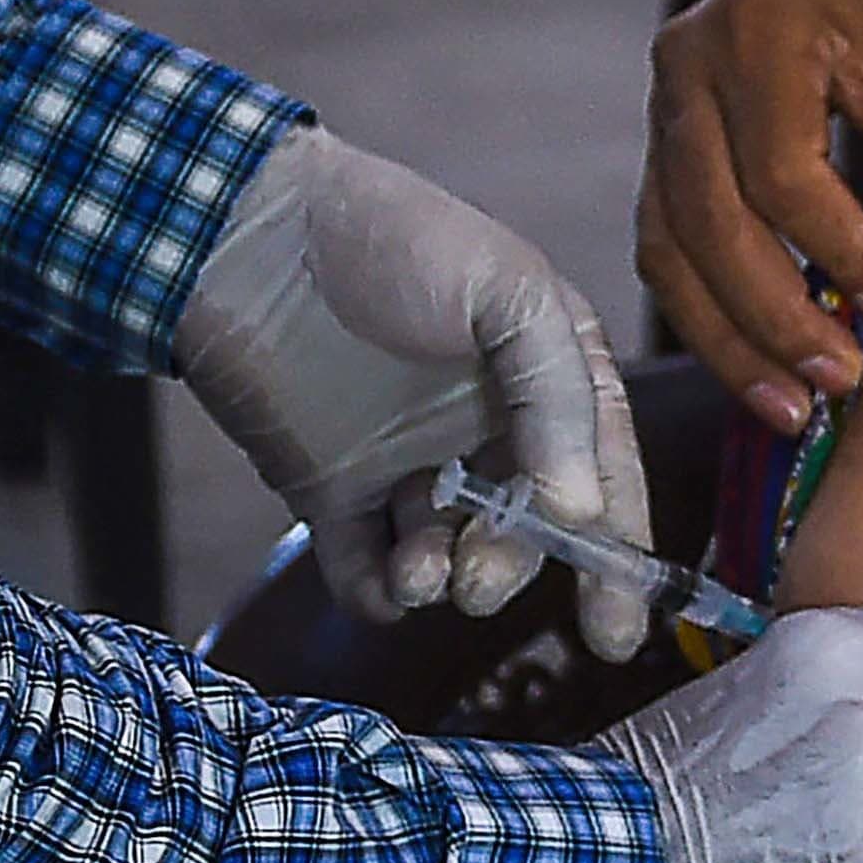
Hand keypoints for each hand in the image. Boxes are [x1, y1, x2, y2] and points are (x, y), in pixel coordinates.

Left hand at [177, 125, 649, 659]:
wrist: (246, 234)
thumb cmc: (392, 239)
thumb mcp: (508, 290)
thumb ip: (558, 398)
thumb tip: (579, 511)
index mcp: (548, 378)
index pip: (603, 478)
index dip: (617, 555)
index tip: (615, 628)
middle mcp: (487, 429)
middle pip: (526, 531)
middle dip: (512, 565)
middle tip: (481, 580)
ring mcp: (411, 462)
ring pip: (448, 555)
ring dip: (441, 578)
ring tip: (418, 569)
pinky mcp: (334, 489)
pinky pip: (364, 566)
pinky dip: (374, 591)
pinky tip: (376, 583)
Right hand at [638, 0, 862, 436]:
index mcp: (756, 35)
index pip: (782, 171)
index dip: (836, 252)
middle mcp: (685, 73)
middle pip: (711, 223)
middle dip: (775, 319)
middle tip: (840, 382)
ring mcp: (659, 112)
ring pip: (670, 249)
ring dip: (727, 341)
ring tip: (789, 409)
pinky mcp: (658, 151)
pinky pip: (664, 248)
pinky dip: (706, 315)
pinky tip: (755, 367)